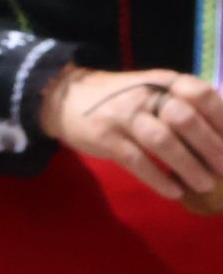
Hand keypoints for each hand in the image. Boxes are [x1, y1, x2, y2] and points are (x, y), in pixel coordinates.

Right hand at [40, 64, 222, 202]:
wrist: (65, 98)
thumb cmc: (120, 100)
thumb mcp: (153, 91)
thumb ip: (184, 104)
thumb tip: (221, 131)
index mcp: (163, 82)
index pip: (200, 94)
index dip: (221, 118)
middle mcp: (145, 95)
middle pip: (185, 119)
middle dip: (210, 147)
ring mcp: (122, 115)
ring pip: (162, 141)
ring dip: (188, 165)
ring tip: (205, 184)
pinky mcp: (104, 137)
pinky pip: (136, 160)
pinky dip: (158, 179)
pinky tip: (174, 191)